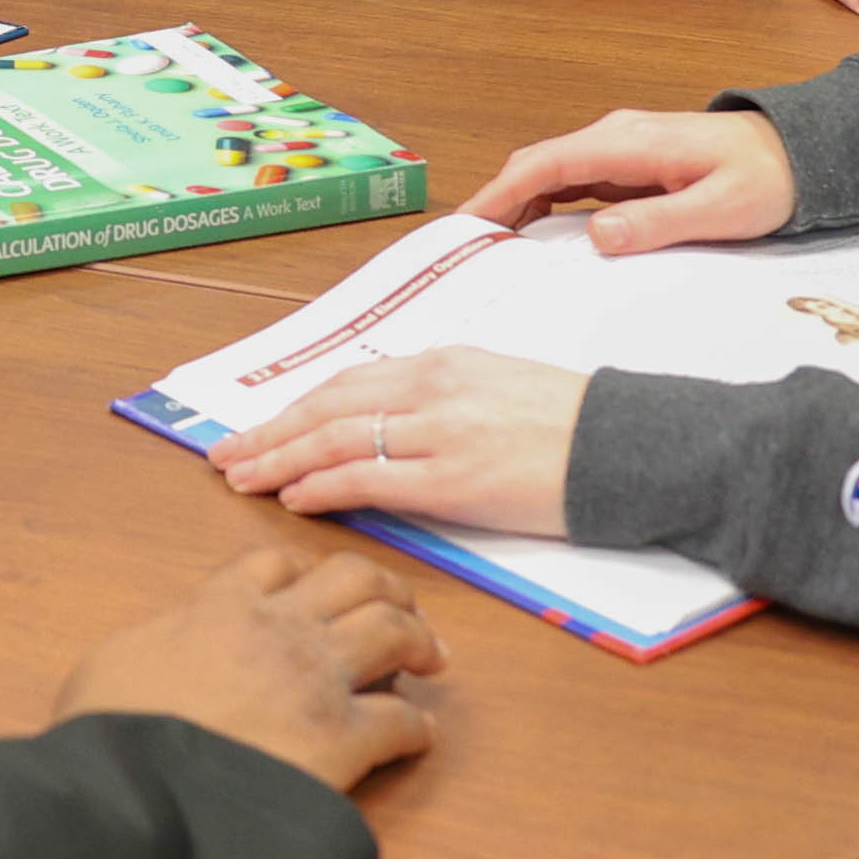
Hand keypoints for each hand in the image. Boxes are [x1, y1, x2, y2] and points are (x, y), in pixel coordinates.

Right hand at [55, 543, 442, 790]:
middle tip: (400, 611)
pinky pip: (402, 720)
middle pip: (354, 578)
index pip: (275, 565)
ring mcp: (316, 680)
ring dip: (418, 639)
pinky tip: (418, 737)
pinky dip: (417, 726)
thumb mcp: (111, 665)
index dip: (305, 574)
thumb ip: (155, 644)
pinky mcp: (343, 740)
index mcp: (219, 608)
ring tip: (430, 659)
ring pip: (393, 629)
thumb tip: (167, 650)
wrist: (136, 790)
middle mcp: (279, 629)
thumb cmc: (110, 732)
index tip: (316, 592)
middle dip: (385, 589)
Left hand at [217, 347, 589, 535]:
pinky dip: (322, 486)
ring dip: (279, 458)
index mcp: (443, 363)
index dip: (296, 406)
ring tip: (242, 475)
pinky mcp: (453, 479)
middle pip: (327, 406)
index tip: (261, 424)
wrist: (632, 446)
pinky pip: (368, 480)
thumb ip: (443, 399)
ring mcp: (439, 432)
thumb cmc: (576, 424)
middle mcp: (432, 388)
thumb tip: (395, 426)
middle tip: (226, 452)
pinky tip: (293, 496)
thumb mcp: (500, 386)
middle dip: (269, 431)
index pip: (348, 382)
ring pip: (335, 440)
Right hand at [454, 105, 794, 252]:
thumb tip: (597, 235)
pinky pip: (572, 182)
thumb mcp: (720, 208)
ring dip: (516, 206)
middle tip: (465, 248)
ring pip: (549, 174)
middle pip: (536, 167)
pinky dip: (543, 206)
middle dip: (495, 203)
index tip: (466, 225)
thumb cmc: (768, 177)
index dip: (499, 194)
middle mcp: (615, 138)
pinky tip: (535, 235)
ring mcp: (620, 149)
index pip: (544, 164)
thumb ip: (658, 222)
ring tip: (489, 247)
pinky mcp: (628, 164)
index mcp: (629, 143)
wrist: (802, 150)